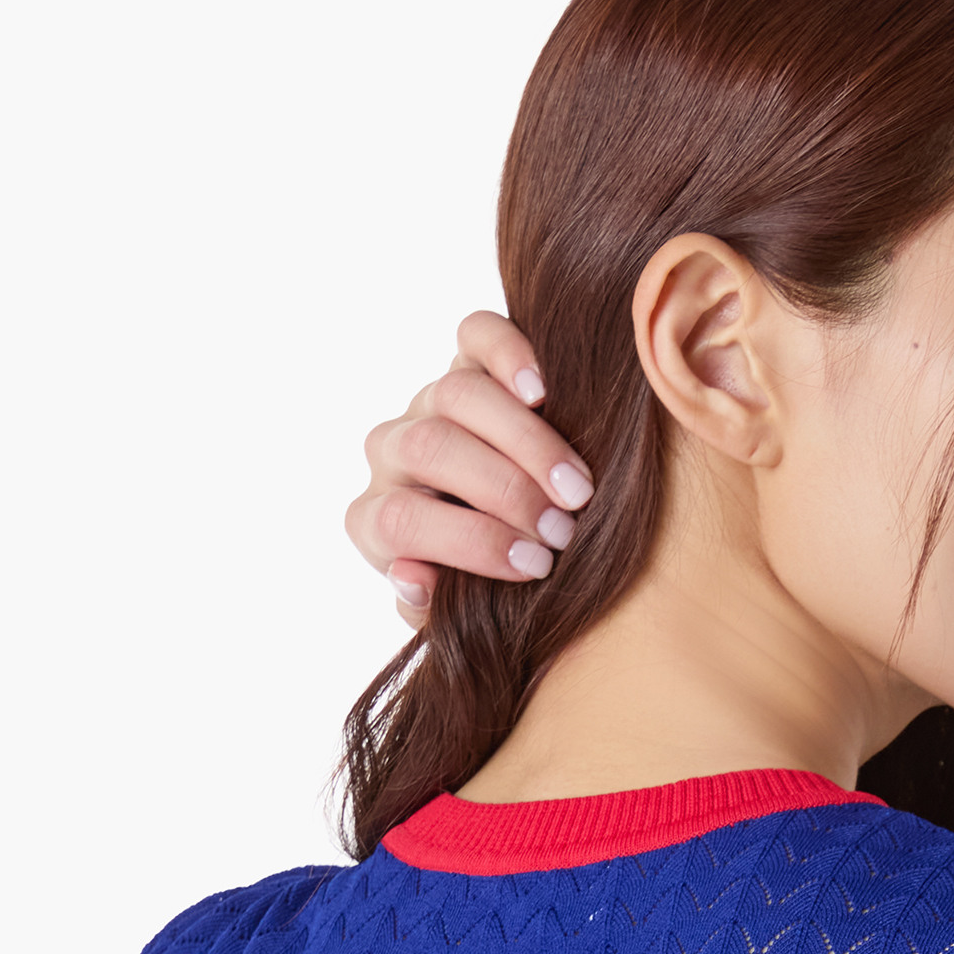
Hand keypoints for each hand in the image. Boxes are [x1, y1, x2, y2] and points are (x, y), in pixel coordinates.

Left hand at [345, 315, 593, 619]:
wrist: (516, 535)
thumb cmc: (489, 587)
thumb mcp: (463, 615)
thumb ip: (434, 610)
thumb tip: (413, 578)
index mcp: (376, 521)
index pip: (401, 522)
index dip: (472, 543)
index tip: (537, 565)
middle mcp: (392, 454)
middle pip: (433, 449)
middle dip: (505, 492)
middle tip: (564, 529)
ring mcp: (427, 401)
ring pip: (459, 394)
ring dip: (527, 443)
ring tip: (577, 488)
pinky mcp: (466, 360)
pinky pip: (477, 337)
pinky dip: (510, 356)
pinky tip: (543, 393)